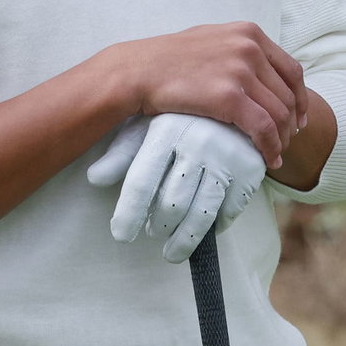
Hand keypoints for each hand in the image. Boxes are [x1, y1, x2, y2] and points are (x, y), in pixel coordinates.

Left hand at [87, 114, 265, 262]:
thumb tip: (94, 179)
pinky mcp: (250, 169)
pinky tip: (204, 230)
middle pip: (172, 203)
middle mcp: (196, 144)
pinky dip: (215, 226)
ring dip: (184, 239)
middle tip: (152, 232)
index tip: (121, 235)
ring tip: (171, 251)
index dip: (129, 213)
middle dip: (159, 226)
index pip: (141, 182)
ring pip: (202, 213)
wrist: (234, 94)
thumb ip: (122, 153)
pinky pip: (230, 210)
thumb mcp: (147, 124)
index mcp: (164, 132)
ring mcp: (226, 158)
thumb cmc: (179, 115)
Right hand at [105, 22, 303, 167]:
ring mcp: (240, 71)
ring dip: (281, 139)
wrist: (137, 71)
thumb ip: (238, 48)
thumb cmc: (167, 58)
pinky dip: (270, 147)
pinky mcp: (228, 97)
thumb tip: (261, 68)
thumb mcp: (211, 39)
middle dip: (290, 124)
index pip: (292, 70)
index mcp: (249, 33)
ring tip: (274, 153)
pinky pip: (263, 128)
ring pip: (279, 114)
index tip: (298, 118)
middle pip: (287, 95)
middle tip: (284, 141)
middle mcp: (249, 48)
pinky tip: (268, 158)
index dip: (300, 99)